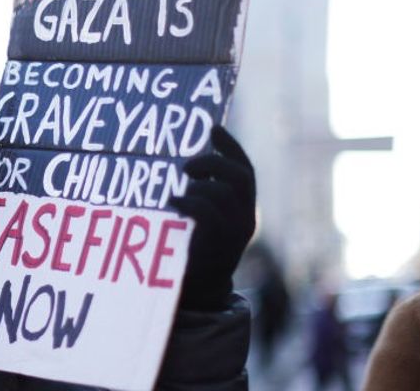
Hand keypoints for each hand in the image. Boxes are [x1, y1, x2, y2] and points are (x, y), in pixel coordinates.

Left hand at [169, 126, 255, 311]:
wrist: (197, 293)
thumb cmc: (190, 250)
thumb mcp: (201, 218)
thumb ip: (201, 194)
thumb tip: (182, 163)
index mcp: (244, 209)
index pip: (246, 170)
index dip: (231, 147)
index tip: (213, 127)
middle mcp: (245, 219)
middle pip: (241, 177)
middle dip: (215, 163)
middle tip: (187, 166)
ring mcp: (234, 234)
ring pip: (223, 194)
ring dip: (197, 186)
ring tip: (179, 193)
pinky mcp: (218, 247)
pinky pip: (208, 214)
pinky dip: (189, 202)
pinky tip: (173, 202)